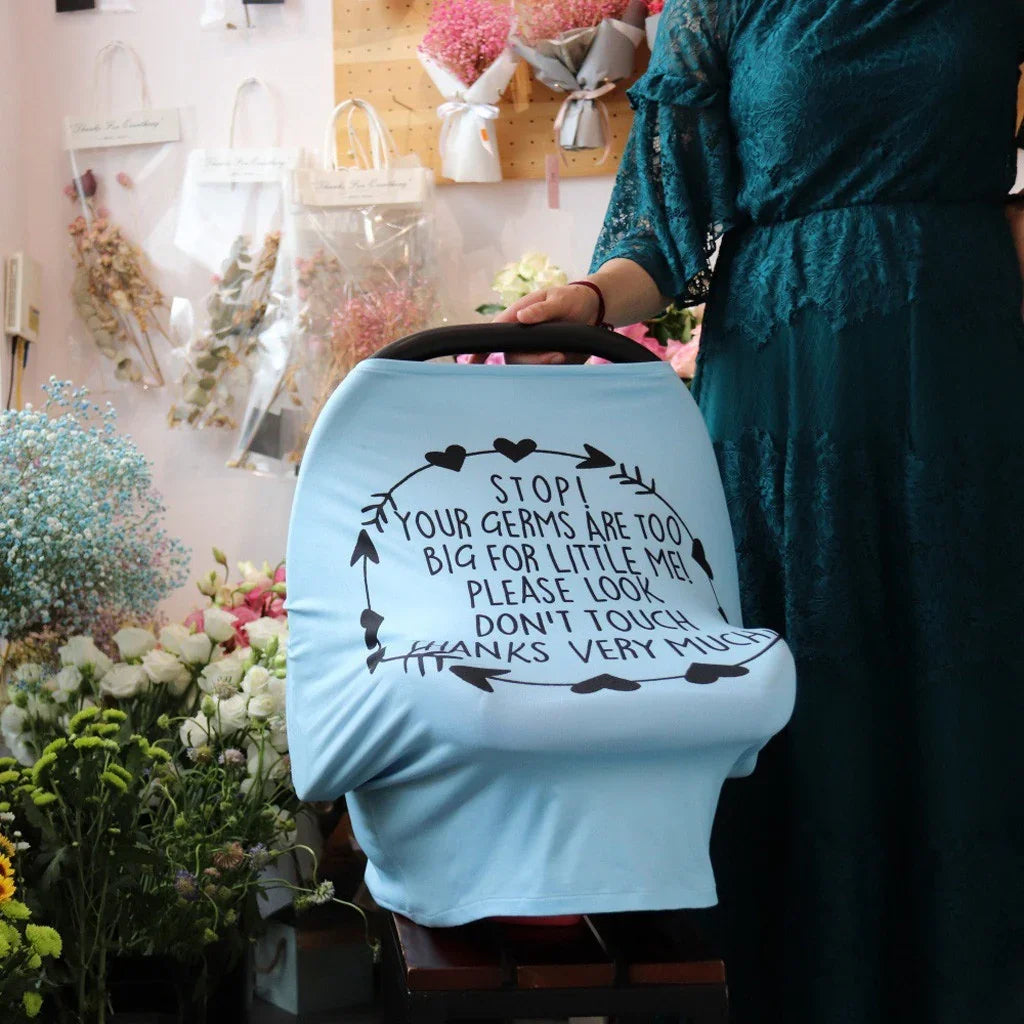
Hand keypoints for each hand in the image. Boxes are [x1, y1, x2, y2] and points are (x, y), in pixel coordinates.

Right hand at [464, 284, 599, 364]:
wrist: (594, 310)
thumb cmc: (572, 299)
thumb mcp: (559, 298)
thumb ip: (542, 309)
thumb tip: (521, 316)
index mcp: (517, 318)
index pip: (494, 334)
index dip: (480, 350)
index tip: (471, 363)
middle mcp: (520, 337)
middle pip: (512, 357)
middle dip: (532, 361)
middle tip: (557, 355)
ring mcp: (533, 351)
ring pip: (527, 368)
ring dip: (543, 366)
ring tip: (563, 356)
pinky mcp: (546, 361)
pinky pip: (542, 373)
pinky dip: (551, 372)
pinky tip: (565, 362)